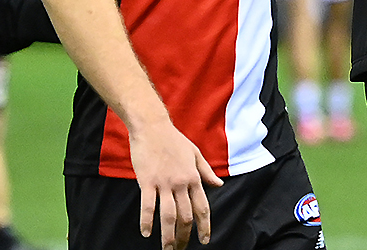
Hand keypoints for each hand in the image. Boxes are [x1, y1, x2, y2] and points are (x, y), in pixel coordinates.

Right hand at [129, 120, 222, 249]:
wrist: (153, 127)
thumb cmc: (174, 140)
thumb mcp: (196, 154)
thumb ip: (206, 172)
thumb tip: (219, 184)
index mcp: (194, 178)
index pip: (203, 207)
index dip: (205, 226)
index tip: (204, 240)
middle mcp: (181, 183)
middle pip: (186, 216)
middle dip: (185, 236)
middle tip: (181, 249)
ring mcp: (164, 183)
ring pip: (168, 215)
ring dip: (168, 235)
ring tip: (167, 249)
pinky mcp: (147, 181)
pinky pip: (148, 205)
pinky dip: (147, 221)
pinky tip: (147, 233)